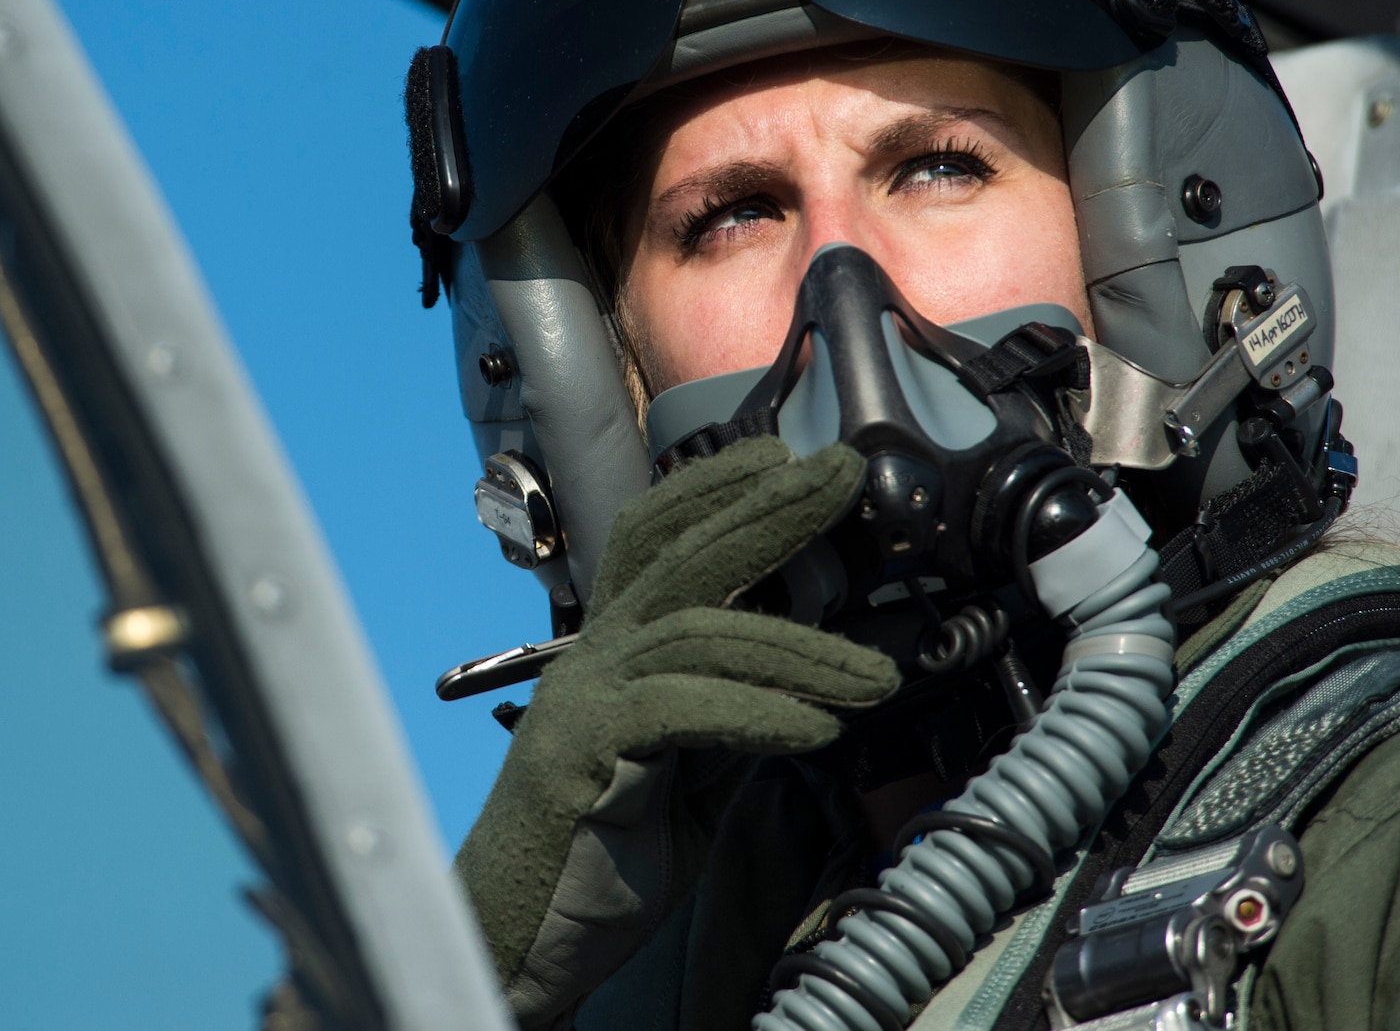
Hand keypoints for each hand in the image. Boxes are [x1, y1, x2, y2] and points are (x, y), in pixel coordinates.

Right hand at [455, 437, 899, 1028]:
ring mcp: (583, 697)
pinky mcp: (579, 750)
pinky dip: (758, 714)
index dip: (715, 488)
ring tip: (876, 680)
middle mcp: (594, 657)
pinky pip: (680, 708)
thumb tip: (814, 683)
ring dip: (803, 650)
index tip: (786, 456)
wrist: (523, 943)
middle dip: (767, 507)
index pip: (657, 538)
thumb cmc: (603, 862)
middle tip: (839, 473)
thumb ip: (737, 723)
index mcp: (616, 653)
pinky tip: (819, 730)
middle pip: (680, 554)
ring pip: (700, 631)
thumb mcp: (693, 780)